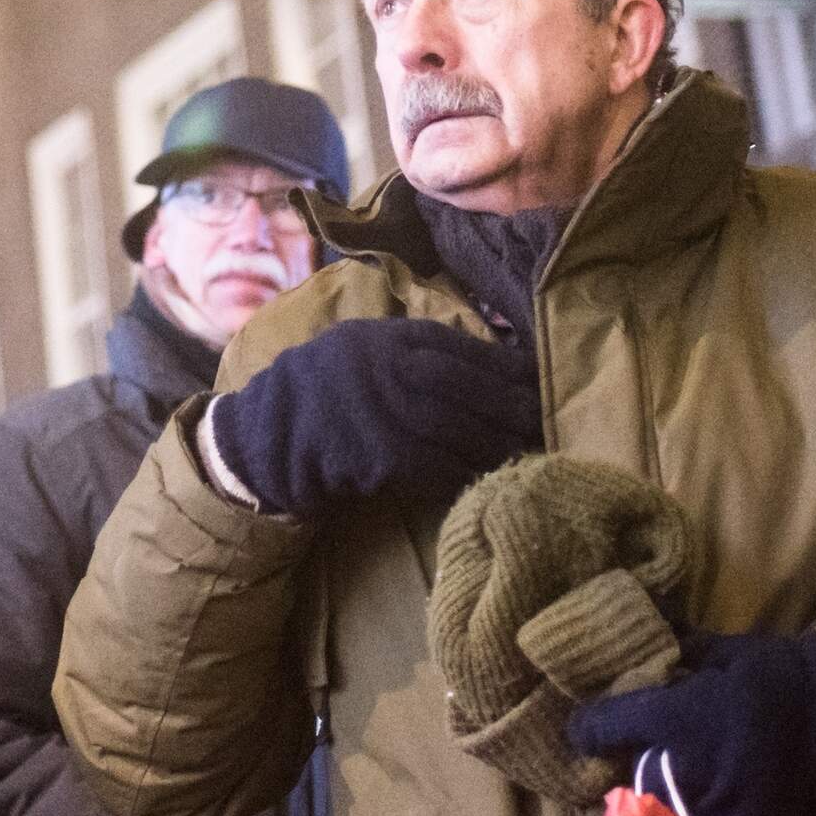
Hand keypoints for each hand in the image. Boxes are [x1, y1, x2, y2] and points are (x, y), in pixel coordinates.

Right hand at [217, 317, 542, 516]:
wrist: (270, 434)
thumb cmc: (327, 390)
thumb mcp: (363, 347)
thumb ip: (414, 348)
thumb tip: (487, 358)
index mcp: (385, 339)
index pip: (459, 347)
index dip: (504, 364)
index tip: (538, 377)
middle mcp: (384, 370)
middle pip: (464, 386)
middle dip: (510, 404)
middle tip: (545, 418)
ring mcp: (380, 413)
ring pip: (455, 428)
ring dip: (497, 442)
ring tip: (528, 449)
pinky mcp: (377, 456)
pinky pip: (435, 466)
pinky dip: (466, 472)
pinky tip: (490, 476)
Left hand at [563, 630, 815, 815]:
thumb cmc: (792, 678)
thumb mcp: (733, 652)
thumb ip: (685, 651)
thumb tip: (650, 633)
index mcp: (683, 717)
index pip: (610, 726)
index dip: (590, 728)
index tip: (583, 731)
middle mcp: (690, 769)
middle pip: (636, 773)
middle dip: (636, 763)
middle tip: (643, 752)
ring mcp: (718, 808)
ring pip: (666, 807)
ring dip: (667, 794)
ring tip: (682, 778)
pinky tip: (710, 801)